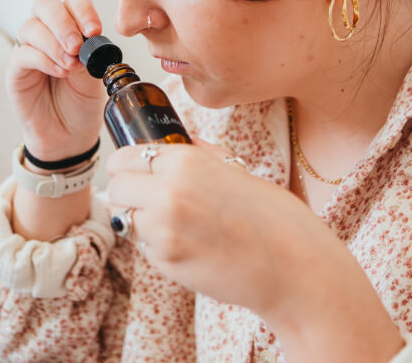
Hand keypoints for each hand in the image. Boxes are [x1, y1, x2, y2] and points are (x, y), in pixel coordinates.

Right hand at [8, 0, 105, 160]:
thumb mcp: (96, 77)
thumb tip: (91, 40)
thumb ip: (92, 55)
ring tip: (72, 65)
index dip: (82, 10)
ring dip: (53, 43)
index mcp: (71, 28)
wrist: (70, 135)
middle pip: (44, 4)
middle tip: (78, 46)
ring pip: (30, 27)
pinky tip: (60, 72)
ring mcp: (29, 50)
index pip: (72, 2)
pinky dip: (44, 60)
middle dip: (63, 22)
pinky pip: (23, 54)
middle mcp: (47, 33)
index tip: (94, 30)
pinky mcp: (16, 71)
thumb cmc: (82, 103)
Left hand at [106, 138, 405, 361]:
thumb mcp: (238, 171)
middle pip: (116, 187)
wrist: (295, 269)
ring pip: (125, 218)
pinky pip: (144, 246)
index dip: (129, 165)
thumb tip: (178, 142)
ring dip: (140, 219)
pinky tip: (188, 244)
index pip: (127, 156)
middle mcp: (168, 192)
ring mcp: (163, 231)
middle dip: (128, 192)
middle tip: (148, 198)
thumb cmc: (276, 219)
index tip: (135, 171)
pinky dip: (156, 244)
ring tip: (174, 223)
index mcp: (187, 162)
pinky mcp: (166, 263)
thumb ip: (200, 155)